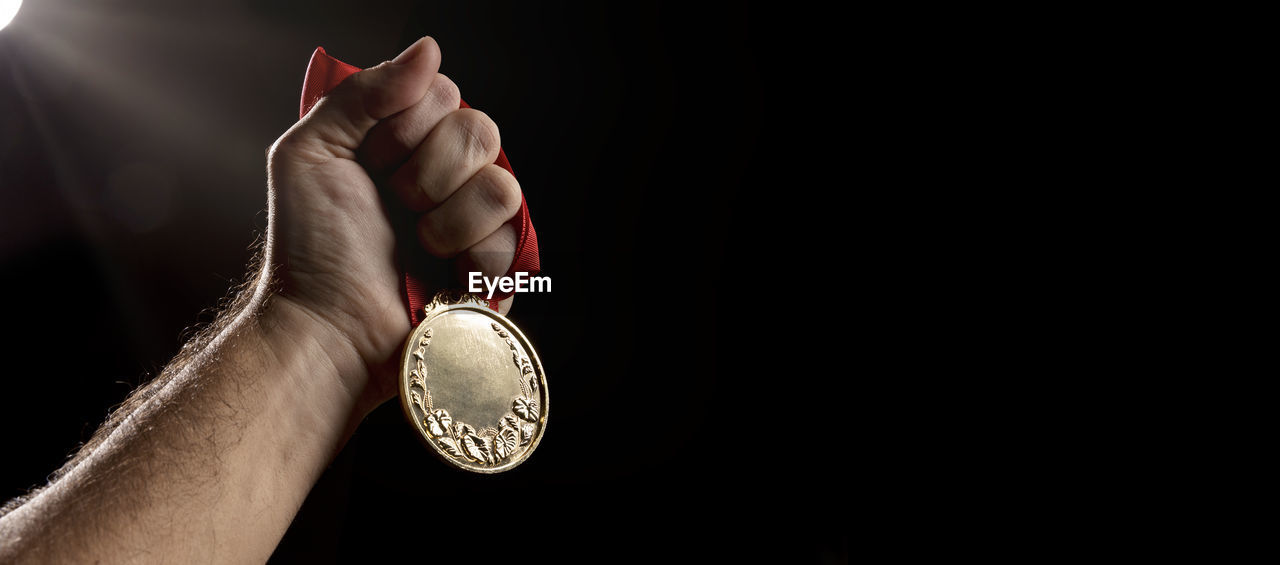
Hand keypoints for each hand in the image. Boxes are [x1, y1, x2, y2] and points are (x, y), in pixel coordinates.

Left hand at [265, 36, 521, 417]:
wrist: (327, 323)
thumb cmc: (312, 247)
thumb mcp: (312, 150)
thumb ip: (362, 92)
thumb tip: (428, 48)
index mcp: (404, 142)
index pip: (443, 93)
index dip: (406, 125)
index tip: (370, 162)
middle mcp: (446, 173)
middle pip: (481, 130)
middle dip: (426, 172)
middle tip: (394, 205)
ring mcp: (475, 218)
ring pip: (502, 181)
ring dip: (447, 219)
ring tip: (416, 246)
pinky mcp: (499, 263)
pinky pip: (515, 232)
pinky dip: (472, 254)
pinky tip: (443, 272)